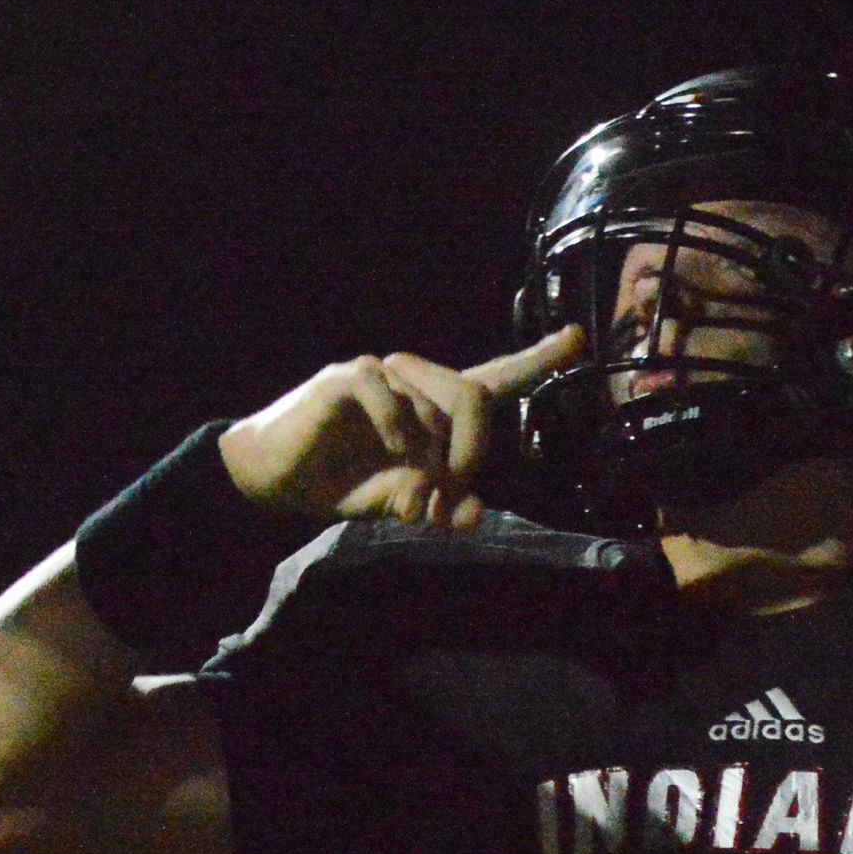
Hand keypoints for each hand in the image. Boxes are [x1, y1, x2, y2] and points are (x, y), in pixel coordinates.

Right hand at [216, 327, 583, 530]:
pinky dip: (396, 430)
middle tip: (449, 488)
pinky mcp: (348, 378)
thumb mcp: (400, 503)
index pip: (496, 379)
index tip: (577, 339)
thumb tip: (476, 514)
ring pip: (435, 402)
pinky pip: (390, 394)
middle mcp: (414, 381)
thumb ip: (440, 506)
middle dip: (472, 451)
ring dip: (429, 456)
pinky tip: (389, 452)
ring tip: (407, 488)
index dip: (538, 360)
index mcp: (433, 407)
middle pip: (474, 396)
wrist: (275, 479)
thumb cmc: (341, 482)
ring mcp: (382, 375)